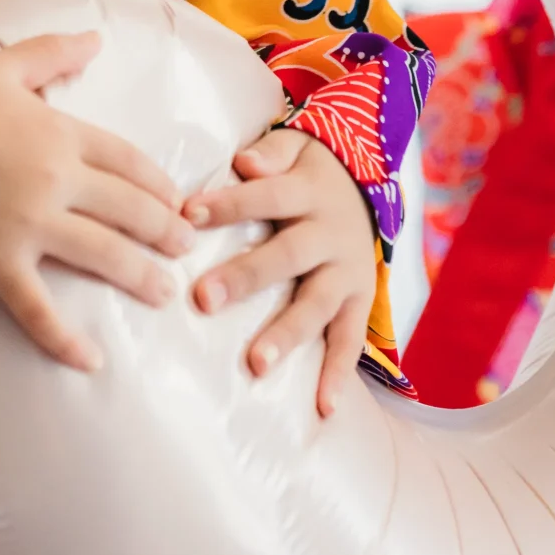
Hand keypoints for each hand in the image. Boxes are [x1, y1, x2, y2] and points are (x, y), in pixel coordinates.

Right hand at [0, 33, 191, 371]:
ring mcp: (28, 223)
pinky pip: (37, 308)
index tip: (178, 200)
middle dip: (164, 230)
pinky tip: (92, 361)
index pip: (127, 159)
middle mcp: (55, 179)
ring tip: (164, 292)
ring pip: (102, 255)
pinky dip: (64, 338)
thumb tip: (96, 39)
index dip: (158, 181)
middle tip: (188, 248)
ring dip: (140, 276)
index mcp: (59, 131)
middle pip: (127, 208)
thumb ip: (51, 52)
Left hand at [184, 127, 377, 416]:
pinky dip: (339, 374)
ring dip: (288, 335)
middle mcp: (330, 234)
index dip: (227, 205)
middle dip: (245, 277)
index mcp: (307, 192)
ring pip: (317, 304)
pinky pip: (351, 340)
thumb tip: (245, 163)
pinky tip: (322, 407)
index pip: (264, 197)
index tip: (186, 216)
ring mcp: (348, 272)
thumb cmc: (309, 172)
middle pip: (287, 256)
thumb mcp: (298, 146)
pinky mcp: (360, 301)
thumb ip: (271, 154)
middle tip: (203, 299)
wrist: (369, 185)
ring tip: (256, 365)